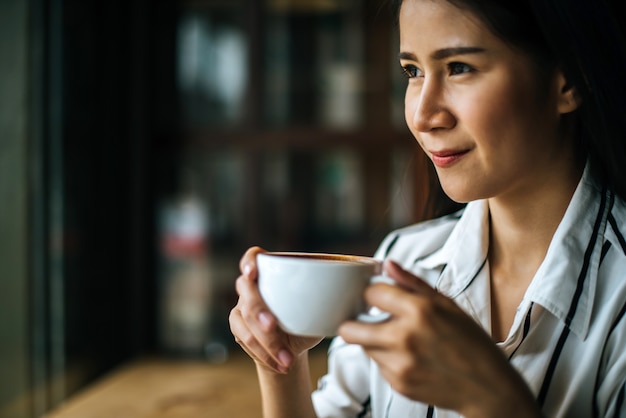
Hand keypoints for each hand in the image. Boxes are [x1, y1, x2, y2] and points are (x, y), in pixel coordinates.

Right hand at [229, 247, 322, 373]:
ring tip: (287, 360)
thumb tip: (366, 277)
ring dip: (266, 342)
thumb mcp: (322, 303)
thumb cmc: (309, 316)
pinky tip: (281, 363)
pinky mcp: (238, 327)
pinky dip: (264, 354)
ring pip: (245, 321)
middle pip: (247, 292)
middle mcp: (252, 286)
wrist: (294, 346)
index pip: (253, 257)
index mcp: (271, 272)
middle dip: (258, 310)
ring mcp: (242, 306)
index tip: (253, 271)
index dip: (249, 261)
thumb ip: (331, 291)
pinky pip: (244, 339)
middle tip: (273, 326)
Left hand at [338, 259, 539, 417]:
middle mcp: (404, 337)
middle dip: (355, 321)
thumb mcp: (447, 303)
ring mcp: (399, 364)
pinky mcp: (398, 384)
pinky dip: (387, 359)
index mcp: (419, 310)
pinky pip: (378, 366)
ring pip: (363, 347)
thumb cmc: (470, 341)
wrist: (488, 387)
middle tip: (368, 319)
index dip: (373, 293)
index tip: (379, 297)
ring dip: (374, 341)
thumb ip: (412, 282)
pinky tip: (410, 357)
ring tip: (400, 339)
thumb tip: (386, 264)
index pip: (370, 294)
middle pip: (349, 328)